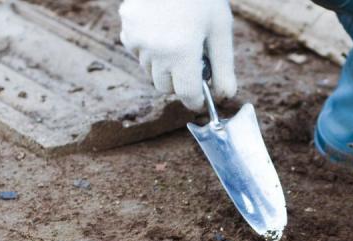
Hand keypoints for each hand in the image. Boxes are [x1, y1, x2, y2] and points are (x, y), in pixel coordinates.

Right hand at [119, 0, 236, 110]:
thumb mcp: (220, 30)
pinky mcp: (126, 29)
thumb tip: (226, 97)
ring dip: (164, 65)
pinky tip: (161, 28)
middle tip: (192, 61)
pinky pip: (138, 52)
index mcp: (182, 52)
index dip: (196, 100)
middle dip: (179, 81)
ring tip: (177, 39)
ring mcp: (137, 40)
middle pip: (165, 87)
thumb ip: (224, 67)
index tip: (201, 98)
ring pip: (150, 71)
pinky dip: (149, 49)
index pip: (186, 94)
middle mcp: (155, 50)